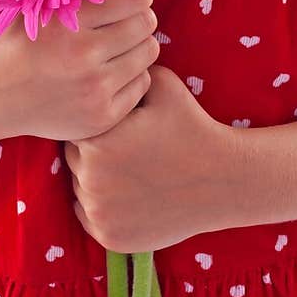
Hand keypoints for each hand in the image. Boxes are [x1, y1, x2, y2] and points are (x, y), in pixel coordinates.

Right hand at [0, 0, 160, 141]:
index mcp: (68, 19)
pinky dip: (130, 75)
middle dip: (135, 15)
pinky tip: (105, 71)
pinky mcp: (101, 117)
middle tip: (114, 19)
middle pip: (147, 22)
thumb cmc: (15, 37)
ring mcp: (95, 90)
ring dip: (135, 44)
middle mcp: (84, 55)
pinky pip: (142, 83)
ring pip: (149, 52)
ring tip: (109, 45)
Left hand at [64, 65, 232, 253]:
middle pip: (75, 158)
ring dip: (95, 179)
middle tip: (127, 147)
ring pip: (81, 188)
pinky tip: (128, 193)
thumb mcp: (161, 85)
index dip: (97, 123)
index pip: (77, 127)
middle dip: (94, 150)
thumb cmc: (190, 127)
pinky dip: (102, 206)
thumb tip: (108, 59)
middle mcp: (90, 181)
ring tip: (131, 169)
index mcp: (97, 142)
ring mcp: (99, 213)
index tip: (120, 124)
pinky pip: (89, 215)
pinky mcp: (110, 237)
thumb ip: (128, 72)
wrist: (221, 179)